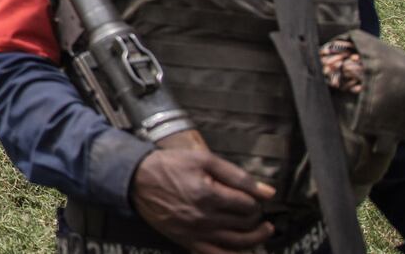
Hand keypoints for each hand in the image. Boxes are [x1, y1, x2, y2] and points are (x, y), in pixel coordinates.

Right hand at [131, 149, 275, 253]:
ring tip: (263, 230)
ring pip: (238, 243)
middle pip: (245, 224)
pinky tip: (242, 249)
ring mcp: (196, 233)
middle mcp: (204, 217)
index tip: (255, 196)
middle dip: (256, 216)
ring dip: (256, 237)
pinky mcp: (188, 242)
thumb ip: (237, 175)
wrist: (137, 179)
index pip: (248, 204)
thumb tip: (267, 191)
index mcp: (209, 195)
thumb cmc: (168, 166)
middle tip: (256, 209)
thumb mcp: (203, 159)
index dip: (256, 199)